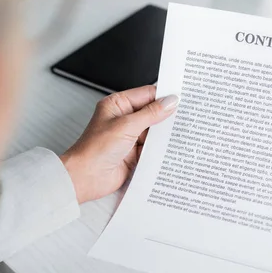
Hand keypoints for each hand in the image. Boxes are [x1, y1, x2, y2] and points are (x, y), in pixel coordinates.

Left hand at [60, 85, 178, 203]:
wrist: (85, 177)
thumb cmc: (95, 149)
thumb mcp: (126, 125)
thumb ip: (150, 114)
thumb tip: (169, 102)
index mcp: (117, 105)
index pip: (146, 94)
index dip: (163, 96)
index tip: (181, 98)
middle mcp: (123, 120)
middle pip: (152, 113)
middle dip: (167, 116)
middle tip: (186, 115)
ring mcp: (129, 138)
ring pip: (154, 132)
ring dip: (164, 134)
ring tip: (182, 132)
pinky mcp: (134, 155)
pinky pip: (152, 149)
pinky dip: (161, 149)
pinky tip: (172, 148)